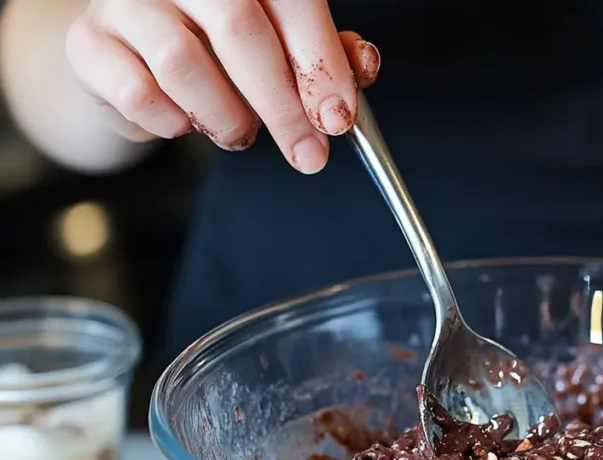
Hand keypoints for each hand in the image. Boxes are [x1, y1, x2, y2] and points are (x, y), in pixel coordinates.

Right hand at [65, 0, 380, 173]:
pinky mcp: (90, 43)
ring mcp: (127, 1)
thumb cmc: (220, 49)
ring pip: (185, 64)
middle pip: (239, 29)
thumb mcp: (283, 47)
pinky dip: (175, 124)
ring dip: (227, 117)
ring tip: (239, 133)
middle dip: (283, 105)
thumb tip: (362, 68)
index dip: (320, 62)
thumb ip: (325, 55)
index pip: (290, 0)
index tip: (337, 118)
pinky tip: (188, 122)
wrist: (136, 60)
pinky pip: (140, 94)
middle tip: (307, 152)